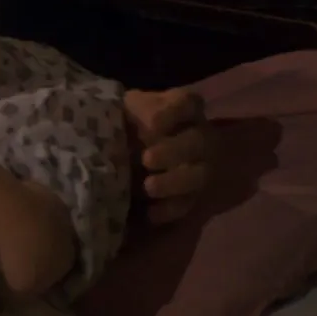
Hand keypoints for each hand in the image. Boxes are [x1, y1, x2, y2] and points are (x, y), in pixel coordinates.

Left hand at [124, 89, 210, 224]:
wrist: (118, 151)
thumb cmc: (123, 122)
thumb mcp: (123, 108)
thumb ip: (130, 112)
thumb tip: (137, 126)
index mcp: (181, 108)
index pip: (187, 102)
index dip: (174, 112)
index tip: (152, 123)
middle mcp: (197, 135)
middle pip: (198, 141)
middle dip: (174, 151)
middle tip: (147, 159)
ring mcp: (198, 166)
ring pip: (198, 175)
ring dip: (174, 182)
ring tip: (148, 187)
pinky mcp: (191, 194)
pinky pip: (188, 204)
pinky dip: (170, 209)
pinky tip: (150, 213)